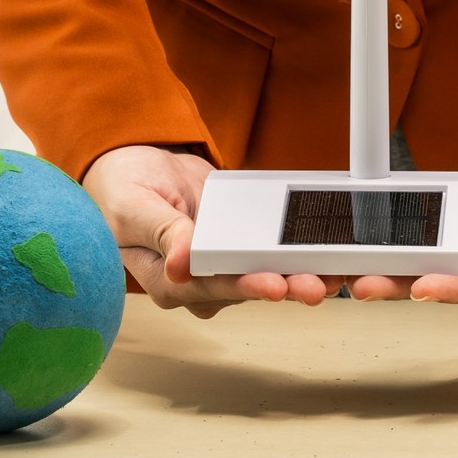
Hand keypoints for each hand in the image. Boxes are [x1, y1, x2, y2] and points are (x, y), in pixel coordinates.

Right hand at [82, 145, 340, 317]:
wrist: (137, 168)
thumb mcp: (133, 207)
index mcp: (168, 280)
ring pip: (266, 273)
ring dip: (300, 273)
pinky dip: (298, 250)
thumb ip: (162, 232)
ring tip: (334, 271)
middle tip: (318, 285)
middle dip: (286, 286)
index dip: (246, 287)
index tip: (274, 284)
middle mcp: (198, 282)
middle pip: (248, 287)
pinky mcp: (240, 246)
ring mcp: (221, 266)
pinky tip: (327, 250)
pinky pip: (270, 250)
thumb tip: (181, 263)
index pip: (212, 289)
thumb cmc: (122, 191)